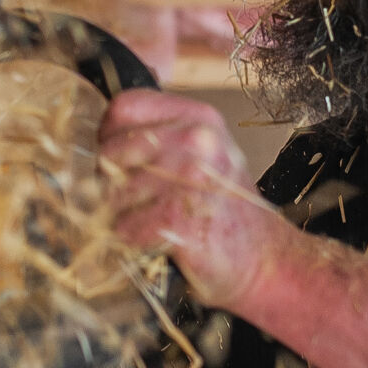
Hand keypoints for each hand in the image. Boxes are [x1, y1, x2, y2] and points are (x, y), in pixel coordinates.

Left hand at [96, 89, 280, 310]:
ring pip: (113, 193)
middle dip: (109, 182)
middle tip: (130, 203)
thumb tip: (102, 142)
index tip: (117, 161)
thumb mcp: (204, 156)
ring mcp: (188, 177)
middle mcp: (195, 140)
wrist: (265, 259)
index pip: (123, 108)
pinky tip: (154, 242)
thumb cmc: (226, 211)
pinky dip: (132, 241)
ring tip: (146, 225)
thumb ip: (163, 139)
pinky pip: (125, 227)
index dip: (108, 136)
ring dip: (119, 216)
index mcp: (199, 119)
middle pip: (111, 151)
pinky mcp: (178, 216)